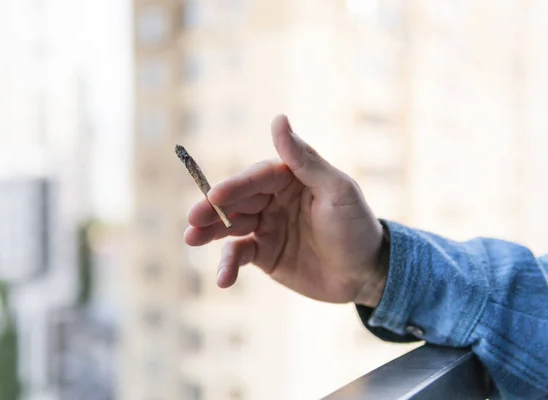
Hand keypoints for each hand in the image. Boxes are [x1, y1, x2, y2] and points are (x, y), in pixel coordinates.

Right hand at [185, 115, 386, 306]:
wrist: (367, 273)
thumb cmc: (357, 226)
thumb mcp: (337, 190)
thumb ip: (306, 159)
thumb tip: (278, 118)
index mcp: (289, 178)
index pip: (256, 178)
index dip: (235, 186)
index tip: (215, 195)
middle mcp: (273, 199)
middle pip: (237, 200)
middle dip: (213, 209)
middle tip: (192, 219)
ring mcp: (266, 227)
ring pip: (231, 226)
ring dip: (210, 233)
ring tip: (190, 239)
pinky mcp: (264, 254)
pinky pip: (240, 255)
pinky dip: (228, 265)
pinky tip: (224, 279)